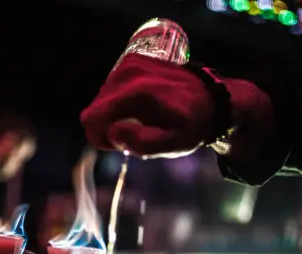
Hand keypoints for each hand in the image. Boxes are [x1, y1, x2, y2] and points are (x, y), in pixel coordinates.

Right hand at [81, 54, 272, 159]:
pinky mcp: (131, 61)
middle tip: (136, 133)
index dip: (101, 138)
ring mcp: (128, 64)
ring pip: (101, 101)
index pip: (91, 119)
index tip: (123, 145)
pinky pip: (110, 90)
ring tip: (141, 120)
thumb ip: (142, 143)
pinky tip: (139, 109)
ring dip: (115, 116)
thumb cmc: (191, 125)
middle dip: (109, 127)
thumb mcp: (173, 144)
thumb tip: (114, 132)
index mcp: (135, 94)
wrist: (210, 99)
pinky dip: (120, 103)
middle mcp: (128, 74)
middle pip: (94, 110)